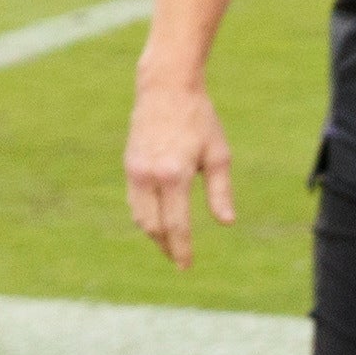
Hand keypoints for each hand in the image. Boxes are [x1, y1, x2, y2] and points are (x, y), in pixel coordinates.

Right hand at [124, 70, 234, 270]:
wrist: (165, 88)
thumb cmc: (199, 119)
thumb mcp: (218, 154)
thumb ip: (220, 191)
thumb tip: (226, 223)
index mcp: (175, 175)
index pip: (176, 224)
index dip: (181, 248)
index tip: (186, 266)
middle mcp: (149, 176)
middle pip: (153, 226)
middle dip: (166, 246)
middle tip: (178, 259)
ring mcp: (135, 170)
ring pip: (139, 215)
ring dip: (153, 233)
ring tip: (169, 243)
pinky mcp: (129, 164)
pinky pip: (134, 200)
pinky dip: (145, 215)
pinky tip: (158, 219)